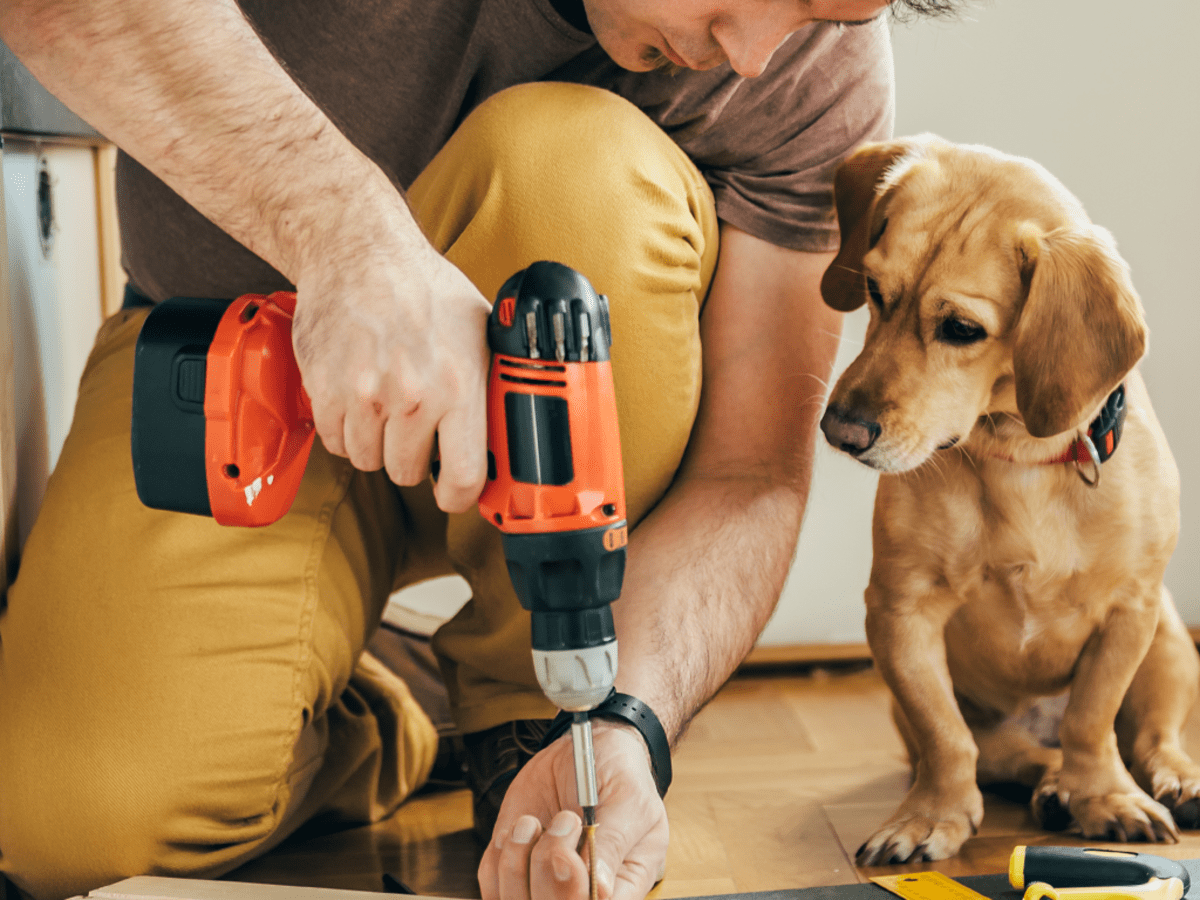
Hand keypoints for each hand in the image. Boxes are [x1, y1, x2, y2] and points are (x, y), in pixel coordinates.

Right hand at [291, 236, 491, 512]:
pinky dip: (346, 431)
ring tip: (387, 408)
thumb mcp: (480, 329)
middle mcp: (411, 396)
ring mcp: (364, 395)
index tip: (454, 495)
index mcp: (457, 386)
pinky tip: (359, 401)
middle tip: (416, 430)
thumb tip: (510, 428)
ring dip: (378, 445)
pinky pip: (335, 442)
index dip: (459, 497)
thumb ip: (492, 383)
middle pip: (407, 473)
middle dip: (414, 458)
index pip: (462, 476)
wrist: (358, 251)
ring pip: (368, 461)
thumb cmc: (423, 288)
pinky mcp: (324, 389)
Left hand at [479, 722, 668, 899]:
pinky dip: (502, 850)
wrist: (585, 749)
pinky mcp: (514, 865)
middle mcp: (582, 891)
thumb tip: (601, 890)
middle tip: (564, 820)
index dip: (576, 894)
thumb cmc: (619, 774)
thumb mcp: (630, 800)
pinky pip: (491, 878)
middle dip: (548, 869)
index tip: (568, 856)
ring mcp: (544, 881)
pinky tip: (525, 824)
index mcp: (623, 884)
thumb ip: (613, 842)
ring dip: (519, 856)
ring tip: (538, 821)